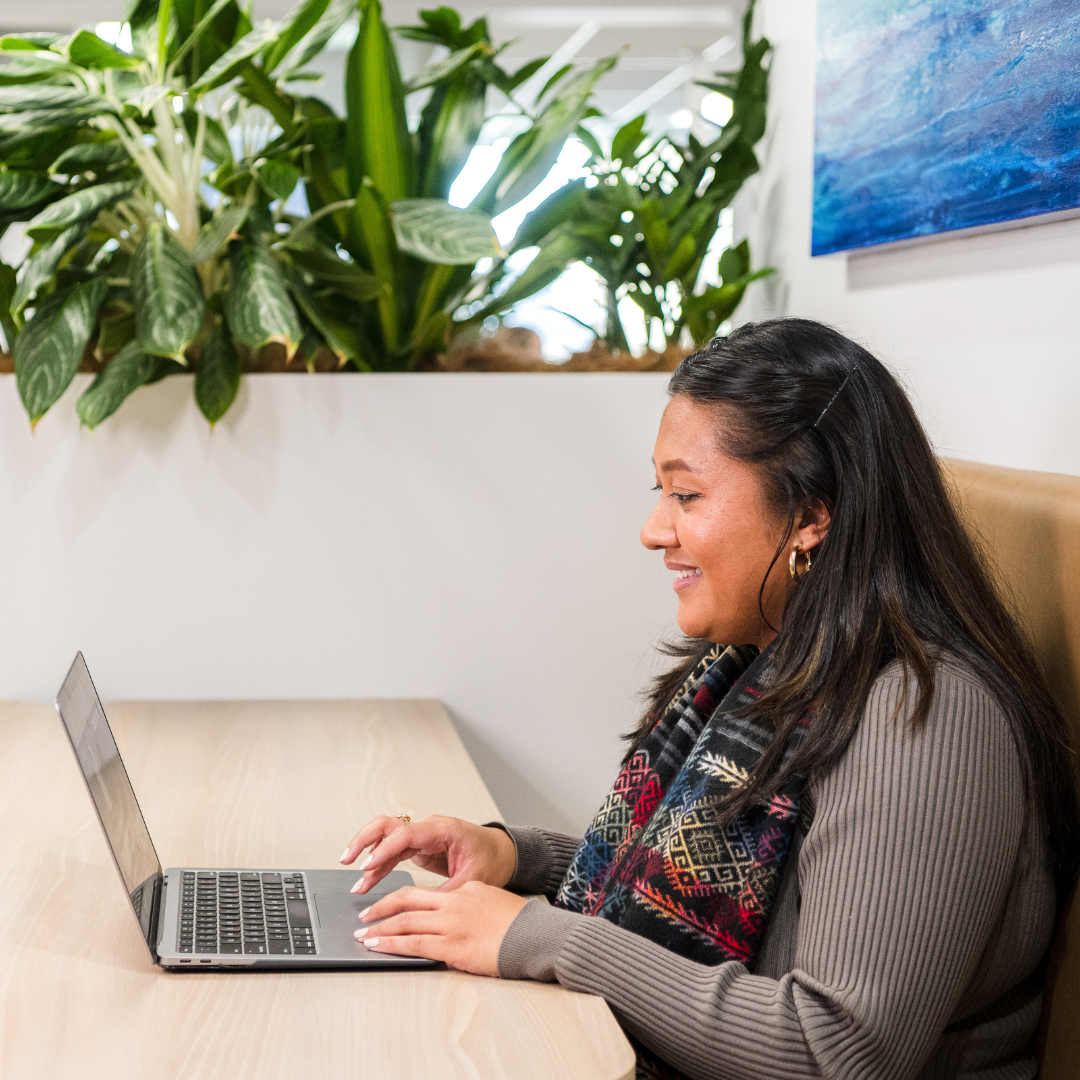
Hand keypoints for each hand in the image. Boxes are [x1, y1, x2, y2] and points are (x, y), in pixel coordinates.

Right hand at [339, 815, 516, 894]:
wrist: (502, 852)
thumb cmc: (491, 859)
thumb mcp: (473, 878)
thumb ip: (447, 892)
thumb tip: (425, 910)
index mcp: (442, 829)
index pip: (405, 834)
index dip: (385, 849)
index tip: (368, 865)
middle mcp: (428, 828)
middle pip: (388, 825)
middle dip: (364, 840)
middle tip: (347, 859)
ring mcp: (422, 837)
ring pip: (386, 838)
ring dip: (368, 856)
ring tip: (355, 880)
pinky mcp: (419, 848)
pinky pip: (393, 852)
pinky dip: (379, 865)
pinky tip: (367, 880)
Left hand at [355, 881, 529, 975]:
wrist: (535, 935)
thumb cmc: (521, 924)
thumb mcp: (493, 904)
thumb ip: (471, 907)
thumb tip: (456, 919)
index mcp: (465, 889)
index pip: (425, 892)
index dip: (401, 898)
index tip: (389, 905)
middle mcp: (454, 901)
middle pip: (407, 899)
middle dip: (382, 907)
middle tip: (364, 915)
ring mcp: (451, 922)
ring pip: (404, 921)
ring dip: (379, 928)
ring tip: (363, 934)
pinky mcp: (451, 944)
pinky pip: (412, 943)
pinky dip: (390, 944)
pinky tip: (377, 946)